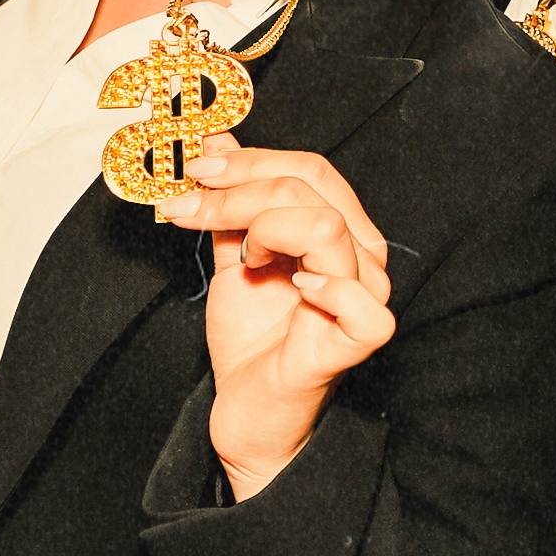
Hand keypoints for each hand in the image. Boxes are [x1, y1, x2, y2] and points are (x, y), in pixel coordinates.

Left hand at [156, 137, 395, 495]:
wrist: (246, 413)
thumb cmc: (252, 341)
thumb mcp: (231, 259)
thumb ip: (229, 204)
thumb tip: (215, 142)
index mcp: (339, 232)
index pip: (308, 169)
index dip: (249, 161)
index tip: (196, 168)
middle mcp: (360, 259)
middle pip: (311, 188)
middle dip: (239, 190)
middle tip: (192, 208)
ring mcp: (363, 299)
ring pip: (326, 226)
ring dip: (266, 229)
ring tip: (246, 259)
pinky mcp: (357, 343)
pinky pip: (360, 301)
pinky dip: (322, 286)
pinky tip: (291, 289)